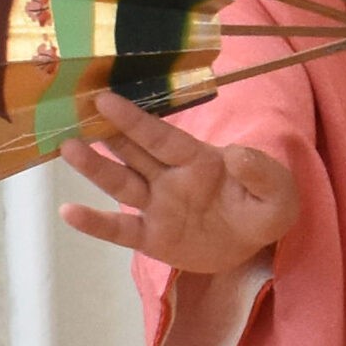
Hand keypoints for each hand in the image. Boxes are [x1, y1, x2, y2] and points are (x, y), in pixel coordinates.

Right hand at [58, 89, 297, 271]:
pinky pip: (120, 230)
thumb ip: (263, 173)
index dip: (134, 119)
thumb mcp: (279, 194)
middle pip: (133, 152)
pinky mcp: (152, 238)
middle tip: (72, 109)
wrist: (255, 246)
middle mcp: (170, 177)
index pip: (161, 137)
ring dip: (94, 167)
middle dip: (106, 132)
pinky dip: (95, 224)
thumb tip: (236, 154)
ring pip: (121, 184)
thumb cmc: (263, 208)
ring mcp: (157, 206)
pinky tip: (68, 213)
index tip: (105, 98)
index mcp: (198, 160)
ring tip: (66, 148)